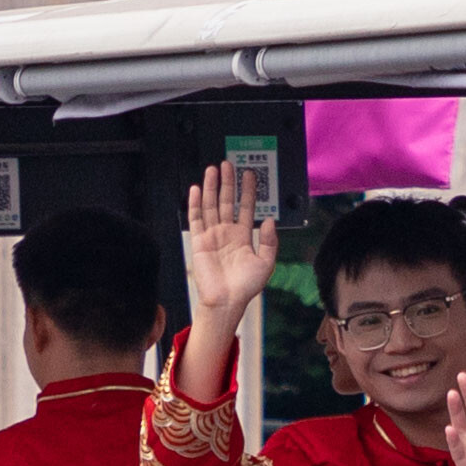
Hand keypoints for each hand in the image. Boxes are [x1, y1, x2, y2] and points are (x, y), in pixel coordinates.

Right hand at [181, 161, 280, 333]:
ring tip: (213, 169)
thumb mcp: (266, 263)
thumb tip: (269, 220)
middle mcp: (227, 232)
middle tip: (229, 164)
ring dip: (212, 187)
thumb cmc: (245, 286)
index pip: (246, 206)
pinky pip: (196, 218)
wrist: (226, 301)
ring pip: (212, 205)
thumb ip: (269, 241)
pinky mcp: (199, 241)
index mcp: (243, 236)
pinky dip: (196, 203)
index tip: (250, 174)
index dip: (248, 190)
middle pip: (227, 201)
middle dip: (228, 182)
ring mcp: (212, 235)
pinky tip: (197, 189)